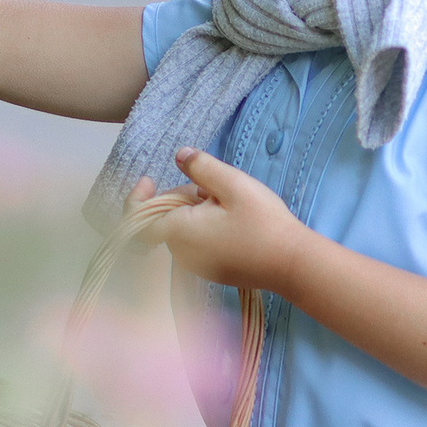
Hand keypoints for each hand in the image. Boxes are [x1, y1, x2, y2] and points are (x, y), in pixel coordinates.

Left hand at [146, 147, 314, 292]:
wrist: (291, 264)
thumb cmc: (263, 222)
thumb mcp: (233, 184)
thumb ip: (201, 167)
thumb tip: (179, 155)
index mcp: (179, 231)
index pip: (136, 220)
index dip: (136, 198)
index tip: (149, 179)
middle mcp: (181, 253)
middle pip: (165, 218)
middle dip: (182, 198)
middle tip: (216, 188)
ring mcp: (197, 266)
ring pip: (182, 229)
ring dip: (197, 212)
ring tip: (231, 205)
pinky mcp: (211, 271)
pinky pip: (197, 243)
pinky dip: (207, 228)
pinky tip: (235, 222)